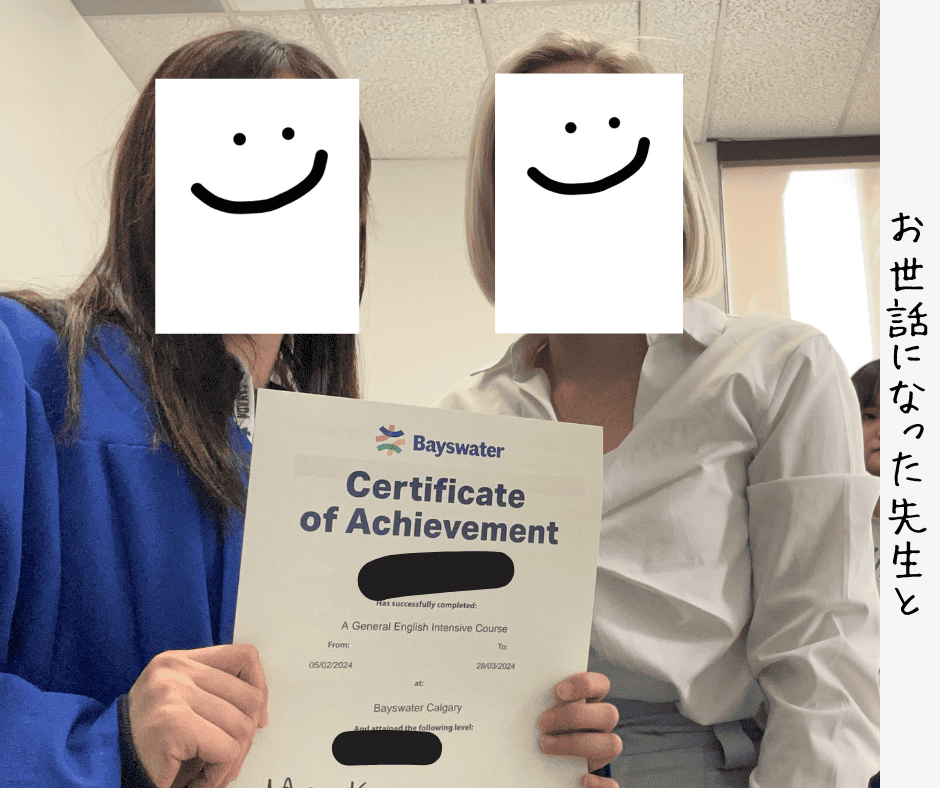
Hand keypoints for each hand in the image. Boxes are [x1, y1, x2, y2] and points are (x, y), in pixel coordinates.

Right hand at [127, 644, 268, 787]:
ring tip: (211, 772)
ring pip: (241, 727)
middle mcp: (175, 671)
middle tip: (227, 759)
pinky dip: (220, 773)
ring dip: (232, 760)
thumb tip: (260, 712)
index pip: (244, 657)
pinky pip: (226, 749)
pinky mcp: (172, 724)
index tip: (256, 719)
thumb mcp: (182, 703)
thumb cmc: (148, 744)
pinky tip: (200, 780)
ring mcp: (172, 694)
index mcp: (179, 661)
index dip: (260, 689)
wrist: (102, 770)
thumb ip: (214, 694)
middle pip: (249, 697)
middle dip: (246, 737)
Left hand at [538, 672, 620, 787]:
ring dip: (578, 744)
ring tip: (545, 745)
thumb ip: (540, 700)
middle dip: (574, 716)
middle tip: (542, 723)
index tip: (558, 691)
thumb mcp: (539, 712)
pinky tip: (581, 780)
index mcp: (589, 703)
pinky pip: (613, 785)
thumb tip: (515, 691)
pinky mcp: (601, 780)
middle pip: (609, 713)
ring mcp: (602, 751)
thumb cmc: (537, 731)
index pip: (601, 684)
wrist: (535, 768)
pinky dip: (601, 784)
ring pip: (613, 745)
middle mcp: (600, 726)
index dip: (585, 684)